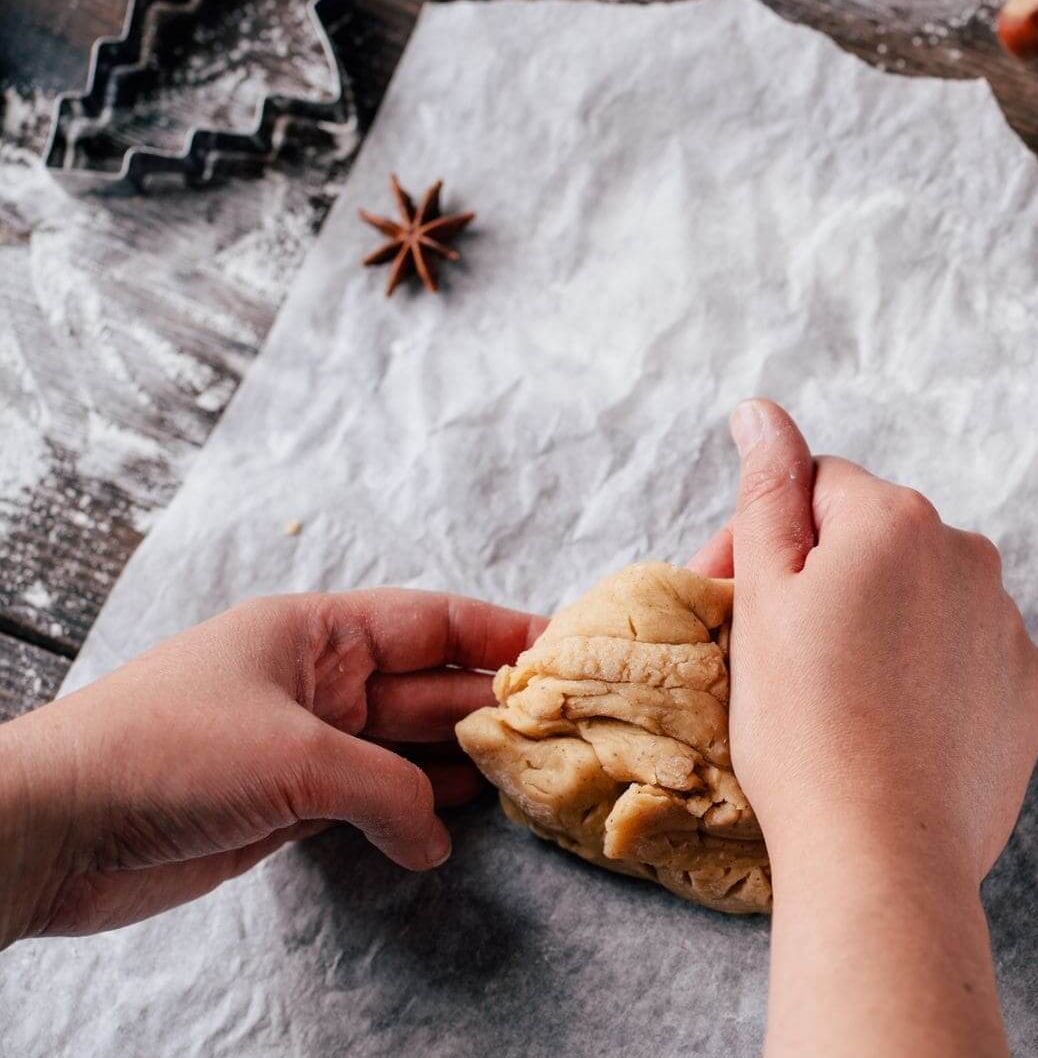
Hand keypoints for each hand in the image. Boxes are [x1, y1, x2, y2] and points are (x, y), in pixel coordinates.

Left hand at [0, 590, 543, 947]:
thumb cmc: (165, 754)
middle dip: (492, 707)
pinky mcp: (283, 805)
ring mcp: (301, 743)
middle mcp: (315, 680)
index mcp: (314, 632)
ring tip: (528, 779)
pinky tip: (455, 827)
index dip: (502, 632)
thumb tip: (436, 836)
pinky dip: (412, 814)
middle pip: (428, 685)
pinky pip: (371, 800)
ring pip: (404, 747)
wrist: (51, 828)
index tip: (567, 650)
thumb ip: (390, 792)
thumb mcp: (299, 758)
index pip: (432, 621)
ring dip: (459, 765)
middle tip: (564, 732)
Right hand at [715, 398, 1037, 1057]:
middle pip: (877, 541)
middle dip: (826, 579)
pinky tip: (895, 726)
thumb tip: (761, 410)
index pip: (817, 488)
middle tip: (777, 656)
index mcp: (897, 518)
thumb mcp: (764, 598)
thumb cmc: (804, 727)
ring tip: (838, 700)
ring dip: (882, 625)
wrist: (884, 854)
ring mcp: (1011, 625)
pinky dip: (934, 677)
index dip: (759, 539)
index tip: (726, 600)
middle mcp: (970, 554)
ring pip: (927, 600)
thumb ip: (769, 492)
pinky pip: (972, 659)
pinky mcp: (1032, 691)